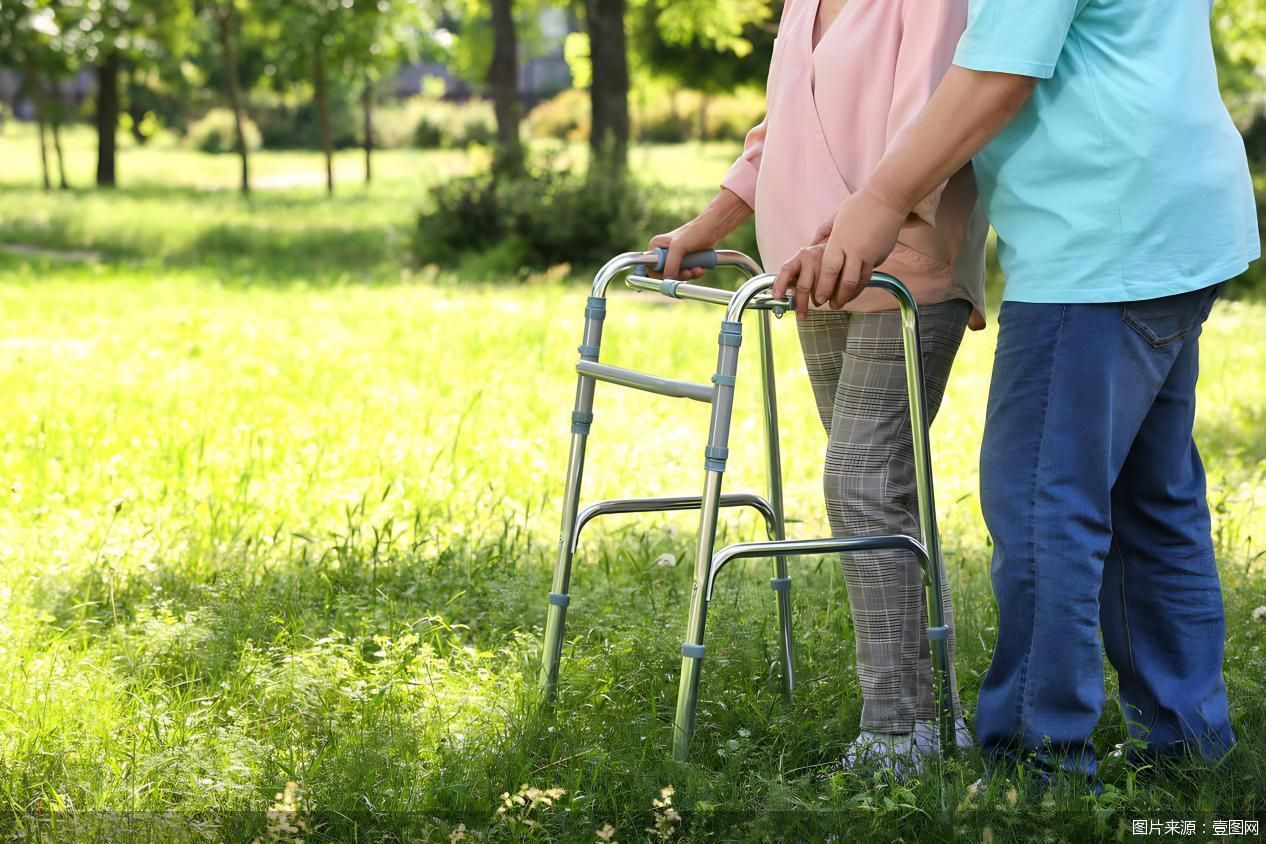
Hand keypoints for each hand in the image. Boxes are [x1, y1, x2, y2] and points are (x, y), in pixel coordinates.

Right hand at [647, 219, 717, 280]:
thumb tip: (667, 280)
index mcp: (656, 246)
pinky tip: (700, 268)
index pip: (651, 268)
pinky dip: (693, 273)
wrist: (712, 229)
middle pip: (665, 274)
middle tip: (688, 272)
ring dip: (688, 275)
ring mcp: (674, 258)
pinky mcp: (685, 262)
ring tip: (698, 268)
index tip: (675, 273)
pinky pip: (686, 274)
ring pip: (677, 276)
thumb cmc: (695, 232)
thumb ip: (670, 264)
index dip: (662, 274)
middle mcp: (663, 253)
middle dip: (679, 275)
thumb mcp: (679, 248)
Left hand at [773, 189, 906, 318]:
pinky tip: (855, 288)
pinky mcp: (881, 256)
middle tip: (831, 306)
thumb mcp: (836, 216)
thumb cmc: (860, 205)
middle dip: (838, 297)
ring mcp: (869, 255)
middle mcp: (854, 251)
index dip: (824, 287)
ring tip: (843, 302)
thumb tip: (812, 243)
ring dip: (850, 295)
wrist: (888, 199)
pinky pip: (869, 273)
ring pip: (860, 282)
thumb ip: (823, 232)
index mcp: (839, 241)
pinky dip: (861, 283)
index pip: (829, 270)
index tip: (819, 298)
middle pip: (845, 282)